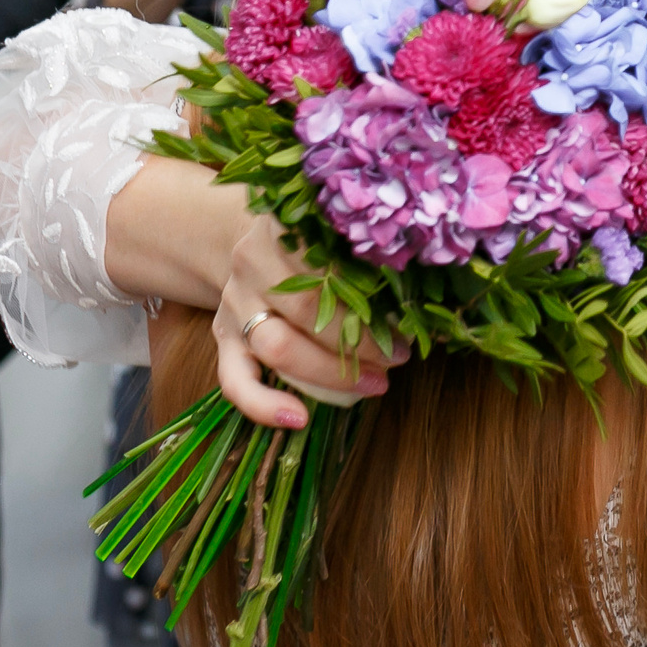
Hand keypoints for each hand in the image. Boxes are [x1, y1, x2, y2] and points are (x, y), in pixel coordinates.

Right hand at [211, 215, 399, 427]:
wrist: (248, 243)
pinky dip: (263, 405)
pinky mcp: (223, 337)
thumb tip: (423, 300)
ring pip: (277, 345)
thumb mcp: (334, 235)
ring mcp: (235, 302)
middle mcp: (253, 262)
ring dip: (329, 373)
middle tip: (400, 357)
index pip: (334, 263)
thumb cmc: (310, 245)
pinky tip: (297, 419)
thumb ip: (368, 256)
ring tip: (374, 384)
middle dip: (360, 341)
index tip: (409, 320)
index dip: (374, 296)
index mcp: (287, 227)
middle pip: (308, 308)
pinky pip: (235, 380)